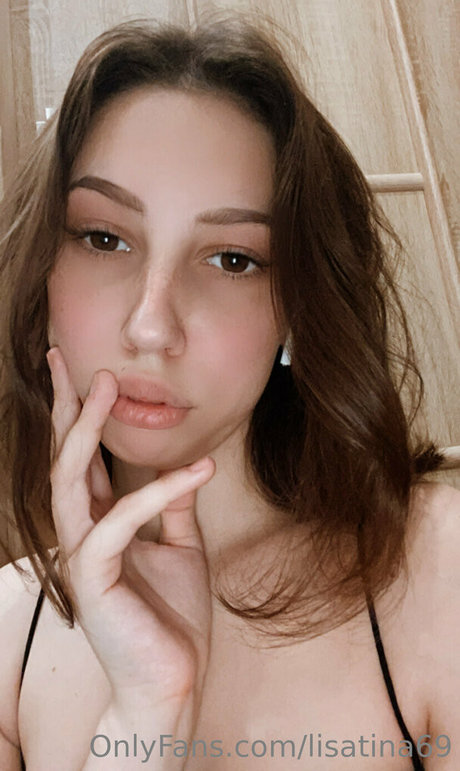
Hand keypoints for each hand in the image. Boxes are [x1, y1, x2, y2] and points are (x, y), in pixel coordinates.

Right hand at [46, 346, 214, 727]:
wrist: (174, 681)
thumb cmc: (171, 619)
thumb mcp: (181, 547)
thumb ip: (174, 507)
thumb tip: (186, 465)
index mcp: (101, 524)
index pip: (83, 460)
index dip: (77, 415)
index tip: (80, 371)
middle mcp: (83, 533)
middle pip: (64, 457)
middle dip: (62, 407)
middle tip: (65, 357)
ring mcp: (82, 554)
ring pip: (70, 479)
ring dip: (85, 429)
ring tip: (104, 385)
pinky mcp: (95, 577)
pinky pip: (120, 520)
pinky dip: (160, 490)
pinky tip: (198, 469)